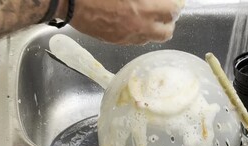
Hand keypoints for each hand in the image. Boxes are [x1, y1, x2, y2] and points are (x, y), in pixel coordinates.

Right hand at [56, 0, 183, 44]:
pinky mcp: (117, 40)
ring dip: (156, 29)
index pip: (173, 10)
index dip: (176, 4)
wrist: (71, 2)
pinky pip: (137, 40)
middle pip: (167, 31)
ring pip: (152, 39)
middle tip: (166, 11)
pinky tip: (134, 22)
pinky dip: (141, 32)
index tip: (175, 2)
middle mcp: (140, 25)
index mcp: (145, 8)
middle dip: (169, 21)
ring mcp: (128, 36)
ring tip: (150, 17)